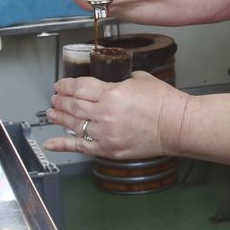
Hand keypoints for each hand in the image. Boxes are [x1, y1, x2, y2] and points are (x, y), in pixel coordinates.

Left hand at [43, 72, 190, 157]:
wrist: (177, 126)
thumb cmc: (165, 103)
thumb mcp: (140, 79)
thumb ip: (120, 81)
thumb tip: (110, 84)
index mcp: (112, 93)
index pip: (79, 87)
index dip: (66, 85)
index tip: (60, 85)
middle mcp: (105, 113)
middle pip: (73, 105)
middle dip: (60, 100)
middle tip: (54, 98)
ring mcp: (105, 133)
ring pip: (74, 124)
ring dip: (59, 118)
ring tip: (51, 113)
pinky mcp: (109, 149)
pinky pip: (80, 146)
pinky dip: (63, 144)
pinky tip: (51, 143)